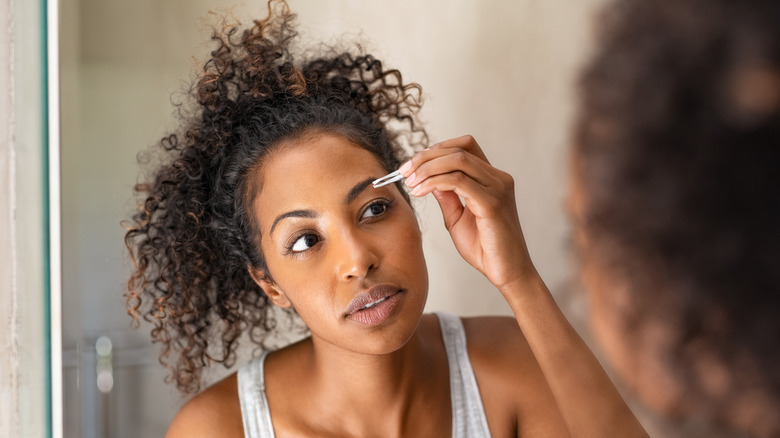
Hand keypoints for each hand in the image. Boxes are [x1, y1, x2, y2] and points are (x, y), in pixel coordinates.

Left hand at [400, 135, 536, 290]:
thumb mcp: (457, 219)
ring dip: (428, 167)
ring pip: (458, 160)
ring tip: (411, 182)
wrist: (506, 273)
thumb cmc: (485, 249)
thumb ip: (447, 197)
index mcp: (492, 179)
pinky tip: (421, 191)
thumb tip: (431, 180)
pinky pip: (458, 181)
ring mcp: (497, 188)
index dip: (436, 150)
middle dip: (426, 156)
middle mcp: (498, 178)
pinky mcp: (492, 202)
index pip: (464, 146)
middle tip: (404, 171)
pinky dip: (434, 181)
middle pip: (459, 149)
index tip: (412, 165)